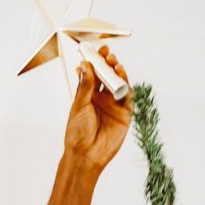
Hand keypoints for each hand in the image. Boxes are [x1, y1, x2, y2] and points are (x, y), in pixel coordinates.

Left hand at [63, 46, 133, 174]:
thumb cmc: (77, 132)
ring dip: (118, 73)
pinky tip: (121, 78)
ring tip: (114, 64)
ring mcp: (114, 106)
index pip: (94, 74)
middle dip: (109, 64)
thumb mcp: (79, 105)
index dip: (97, 61)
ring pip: (119, 84)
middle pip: (108, 77)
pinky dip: (126, 86)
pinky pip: (127, 97)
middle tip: (107, 55)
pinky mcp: (124, 114)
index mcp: (88, 96)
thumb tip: (85, 65)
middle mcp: (102, 99)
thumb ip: (85, 86)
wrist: (86, 154)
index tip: (98, 49)